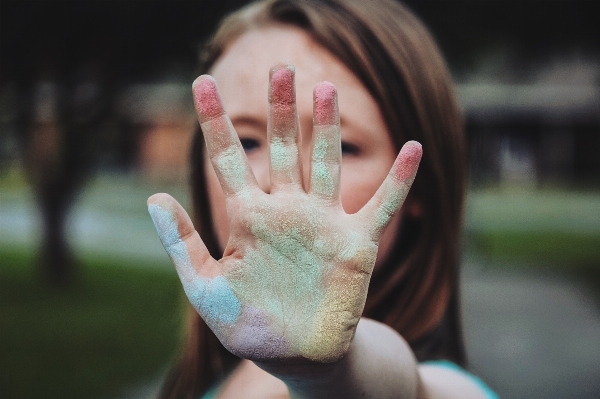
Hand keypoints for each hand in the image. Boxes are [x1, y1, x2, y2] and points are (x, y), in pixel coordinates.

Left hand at [148, 65, 421, 363]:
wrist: (295, 355)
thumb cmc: (249, 326)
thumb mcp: (206, 287)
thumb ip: (183, 243)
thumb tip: (154, 196)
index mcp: (249, 218)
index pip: (228, 159)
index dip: (215, 122)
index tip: (202, 84)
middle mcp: (286, 211)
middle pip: (281, 149)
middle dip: (279, 111)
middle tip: (281, 70)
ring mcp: (322, 223)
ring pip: (325, 164)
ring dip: (327, 128)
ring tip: (326, 89)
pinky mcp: (356, 243)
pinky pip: (382, 204)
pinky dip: (399, 179)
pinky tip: (414, 147)